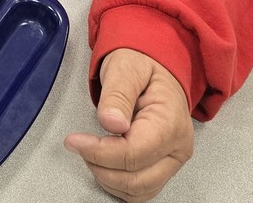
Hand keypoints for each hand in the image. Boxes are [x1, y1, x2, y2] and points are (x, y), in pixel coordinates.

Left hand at [64, 48, 193, 202]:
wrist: (155, 65)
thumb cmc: (142, 63)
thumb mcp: (125, 67)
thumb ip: (117, 94)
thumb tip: (111, 123)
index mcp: (170, 121)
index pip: (134, 153)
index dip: (99, 152)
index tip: (74, 141)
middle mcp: (178, 147)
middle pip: (137, 179)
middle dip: (100, 166)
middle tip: (79, 144)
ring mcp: (173, 160)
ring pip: (139, 190)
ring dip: (108, 177)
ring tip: (90, 150)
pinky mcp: (164, 166)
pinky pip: (141, 189)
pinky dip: (118, 183)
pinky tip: (103, 162)